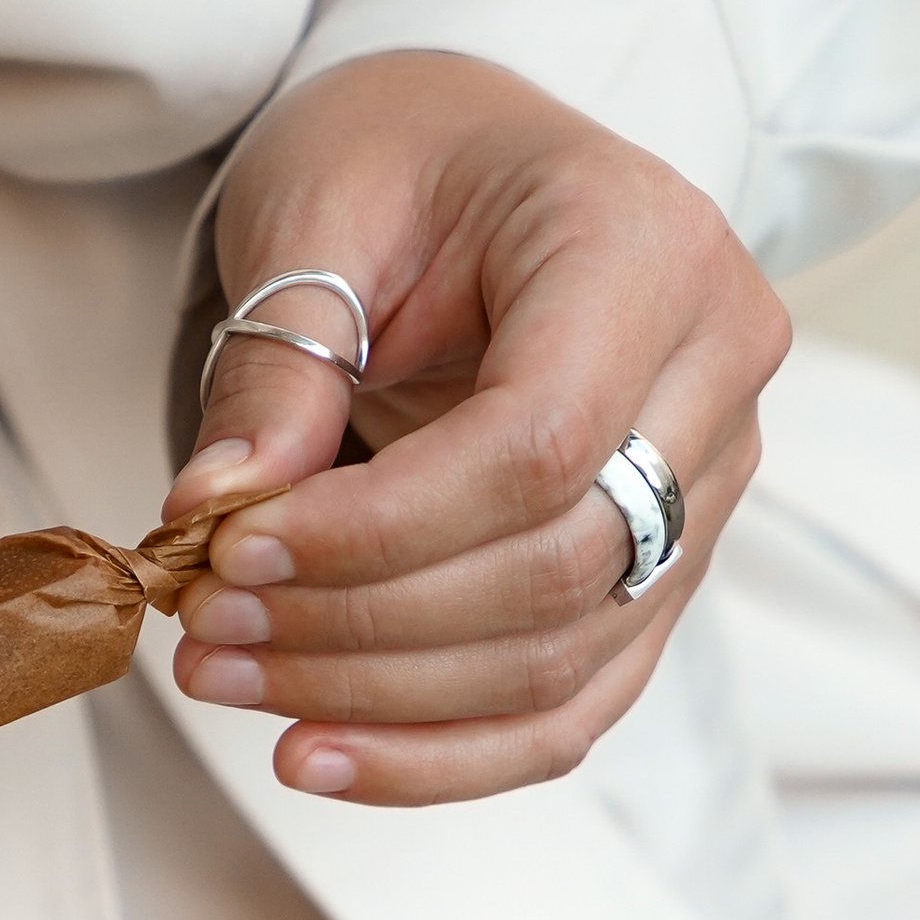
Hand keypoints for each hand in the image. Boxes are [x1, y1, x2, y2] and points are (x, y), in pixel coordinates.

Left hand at [166, 51, 789, 800]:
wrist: (477, 170)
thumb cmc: (405, 162)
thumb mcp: (318, 210)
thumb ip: (279, 362)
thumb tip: (211, 515)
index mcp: (650, 250)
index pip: (537, 446)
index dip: (377, 531)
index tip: (231, 552)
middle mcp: (715, 375)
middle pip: (554, 571)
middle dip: (361, 625)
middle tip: (205, 625)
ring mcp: (709, 488)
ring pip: (560, 661)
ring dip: (379, 704)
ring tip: (226, 677)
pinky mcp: (663, 575)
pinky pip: (568, 711)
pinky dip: (438, 756)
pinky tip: (313, 757)